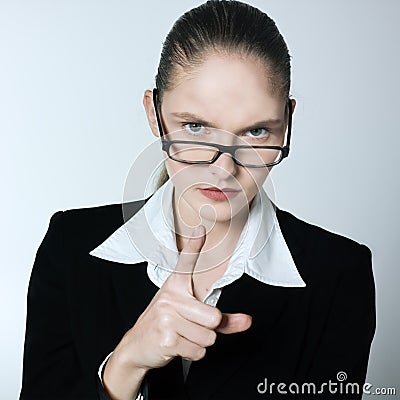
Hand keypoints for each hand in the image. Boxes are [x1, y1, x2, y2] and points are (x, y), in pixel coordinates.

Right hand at [108, 224, 251, 371]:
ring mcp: (167, 316)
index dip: (194, 246)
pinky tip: (177, 345)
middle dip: (208, 329)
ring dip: (200, 343)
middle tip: (191, 326)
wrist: (137, 346)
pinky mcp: (166, 337)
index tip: (200, 229)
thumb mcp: (190, 316)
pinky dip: (192, 353)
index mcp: (175, 286)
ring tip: (182, 335)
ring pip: (208, 337)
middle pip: (214, 317)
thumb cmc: (166, 324)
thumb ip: (222, 319)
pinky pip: (198, 351)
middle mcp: (170, 297)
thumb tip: (248, 321)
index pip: (186, 263)